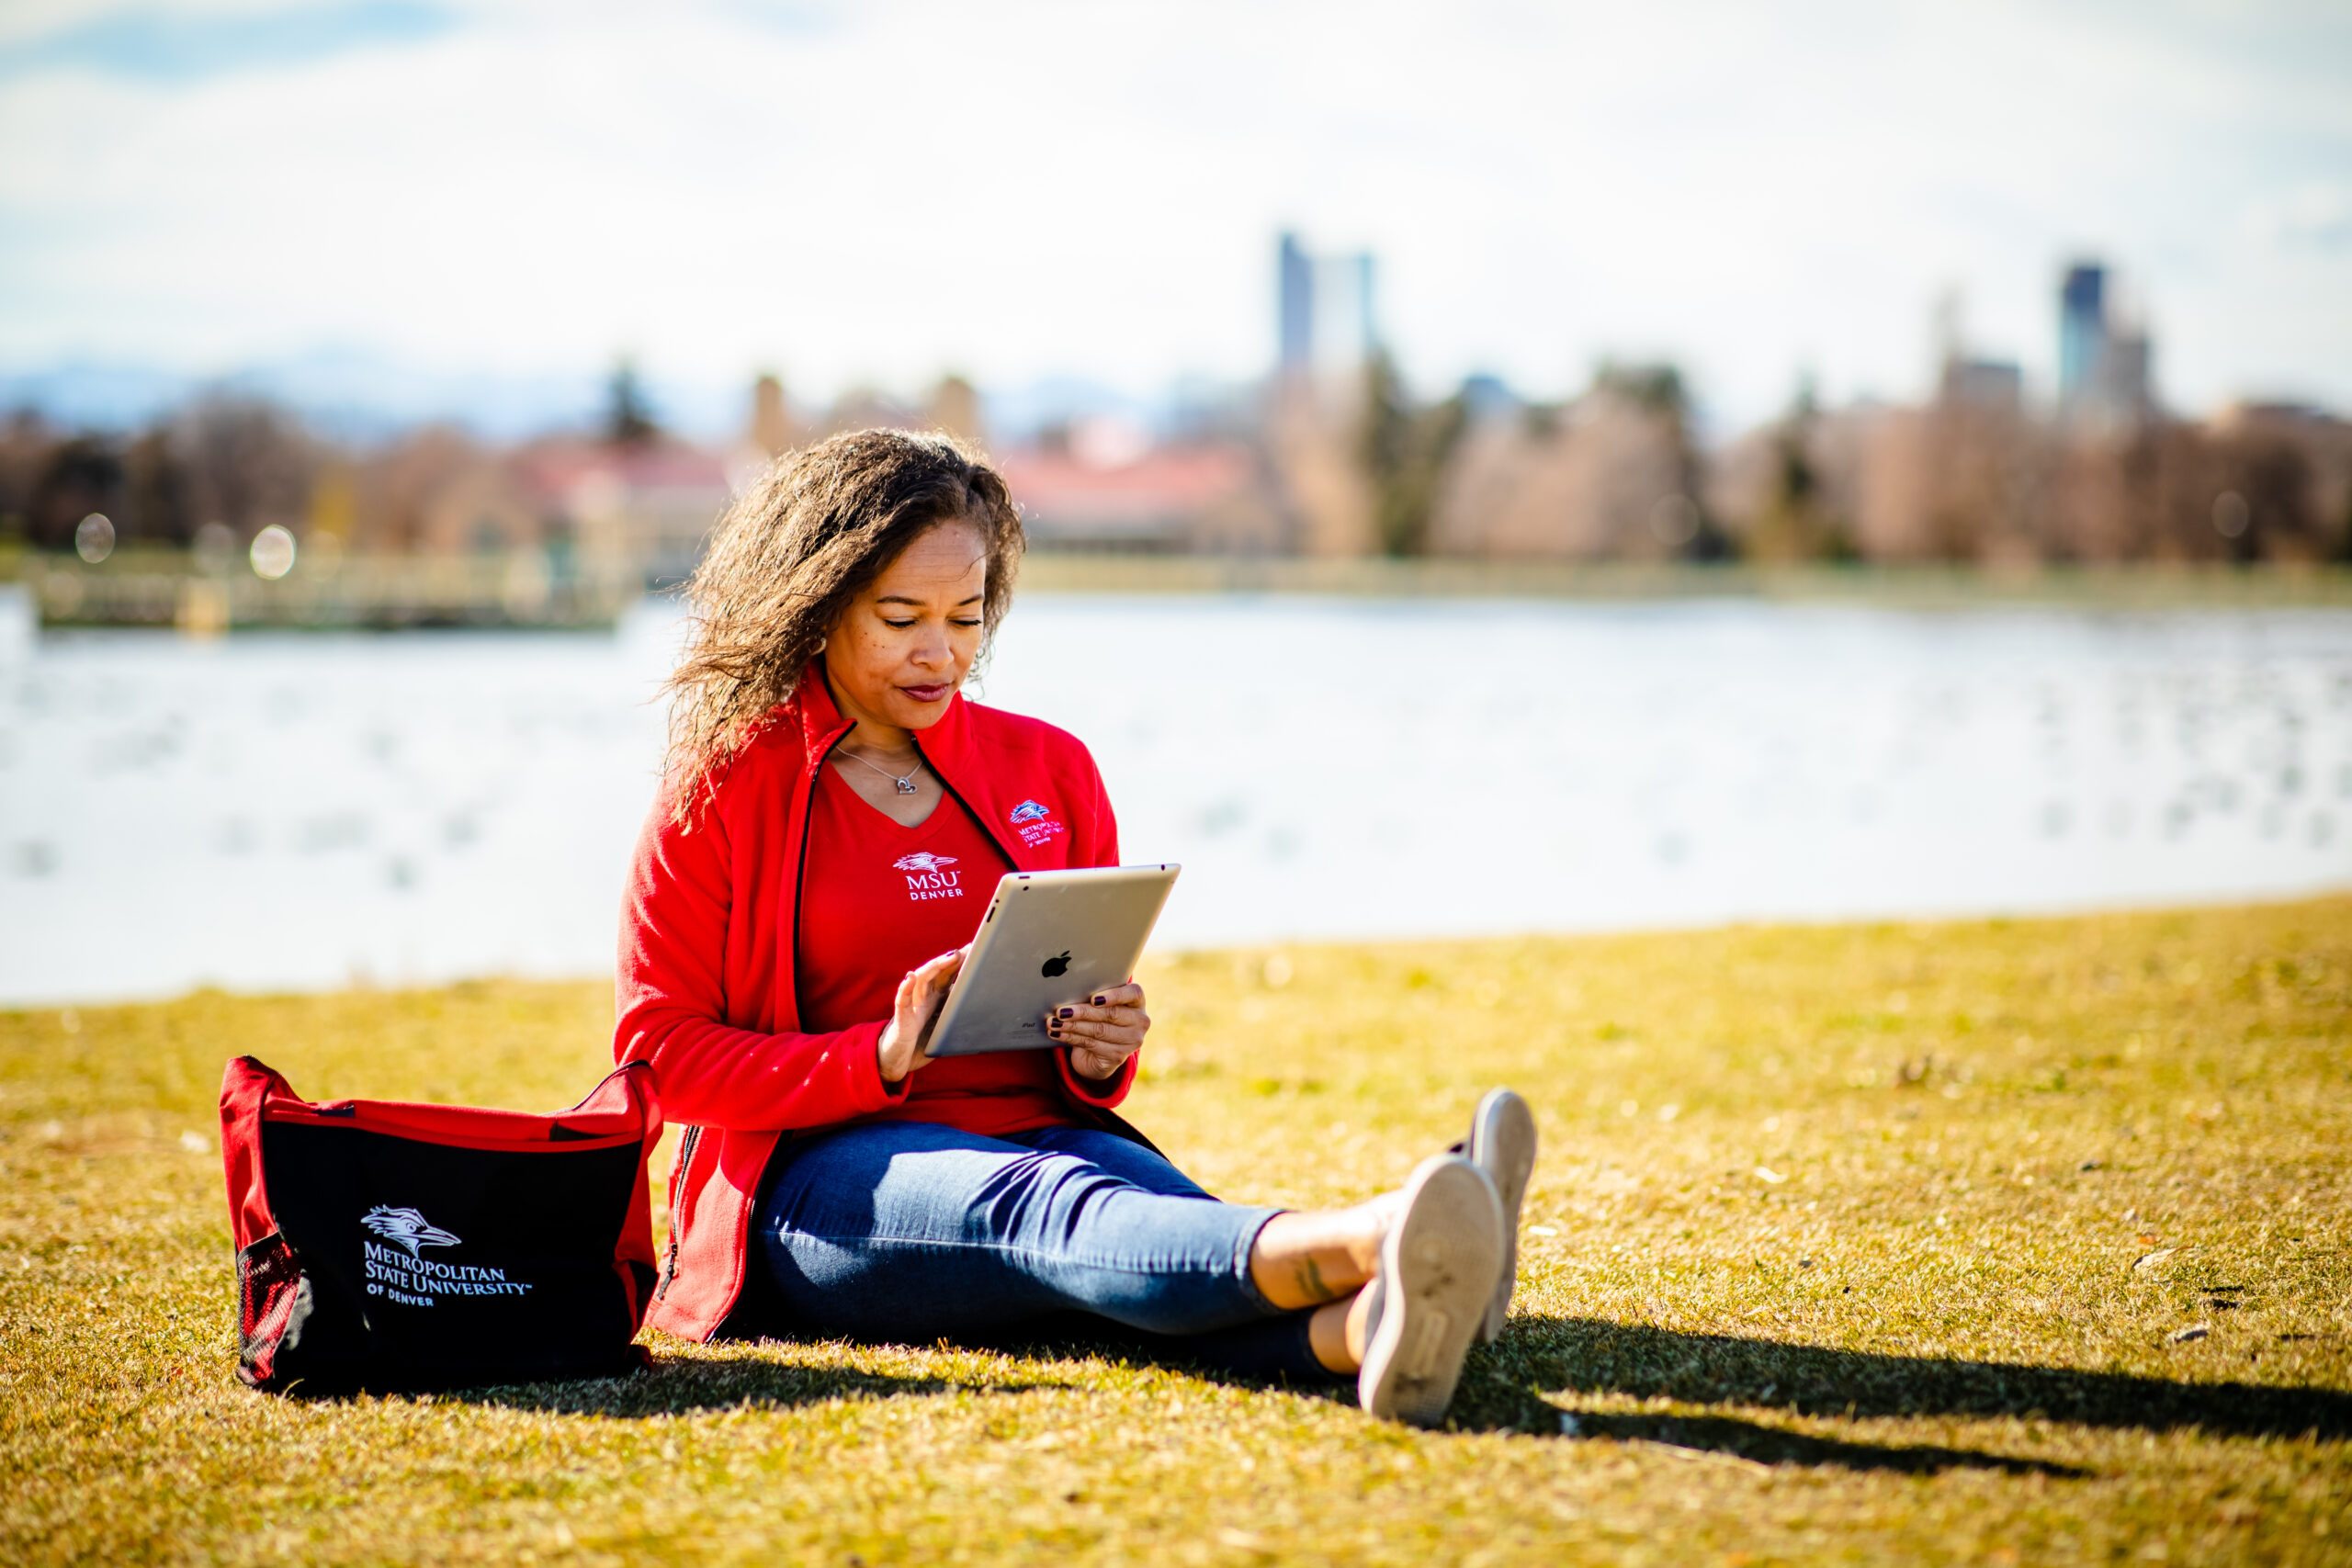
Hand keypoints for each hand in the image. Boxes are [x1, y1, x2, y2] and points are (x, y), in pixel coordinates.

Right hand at [878, 947, 964, 1083]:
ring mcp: (912, 1006)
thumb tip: (984, 1007)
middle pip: (936, 972)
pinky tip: (909, 977)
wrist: (896, 1059)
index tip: (975, 949)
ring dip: (934, 967)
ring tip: (949, 957)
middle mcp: (923, 997)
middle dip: (951, 959)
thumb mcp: (945, 1025)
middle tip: (968, 949)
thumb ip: (958, 1015)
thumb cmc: (921, 1040)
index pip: (947, 974)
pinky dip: (905, 989)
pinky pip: (902, 1002)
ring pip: (920, 980)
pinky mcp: (902, 1019)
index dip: (960, 962)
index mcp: (934, 998)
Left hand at [1047, 979, 1148, 1079]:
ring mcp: (1132, 1041)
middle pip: (1111, 1014)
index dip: (1114, 996)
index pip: (1134, 993)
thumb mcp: (1100, 1005)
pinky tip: (1057, 1033)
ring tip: (1054, 1022)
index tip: (1094, 999)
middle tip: (1061, 1011)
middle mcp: (1140, 1021)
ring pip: (1099, 1030)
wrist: (1100, 1053)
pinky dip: (1070, 1037)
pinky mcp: (1118, 1056)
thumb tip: (1066, 992)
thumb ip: (1092, 997)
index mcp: (1138, 1001)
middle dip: (1083, 1012)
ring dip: (1072, 1026)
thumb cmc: (1099, 1018)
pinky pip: (1091, 1044)